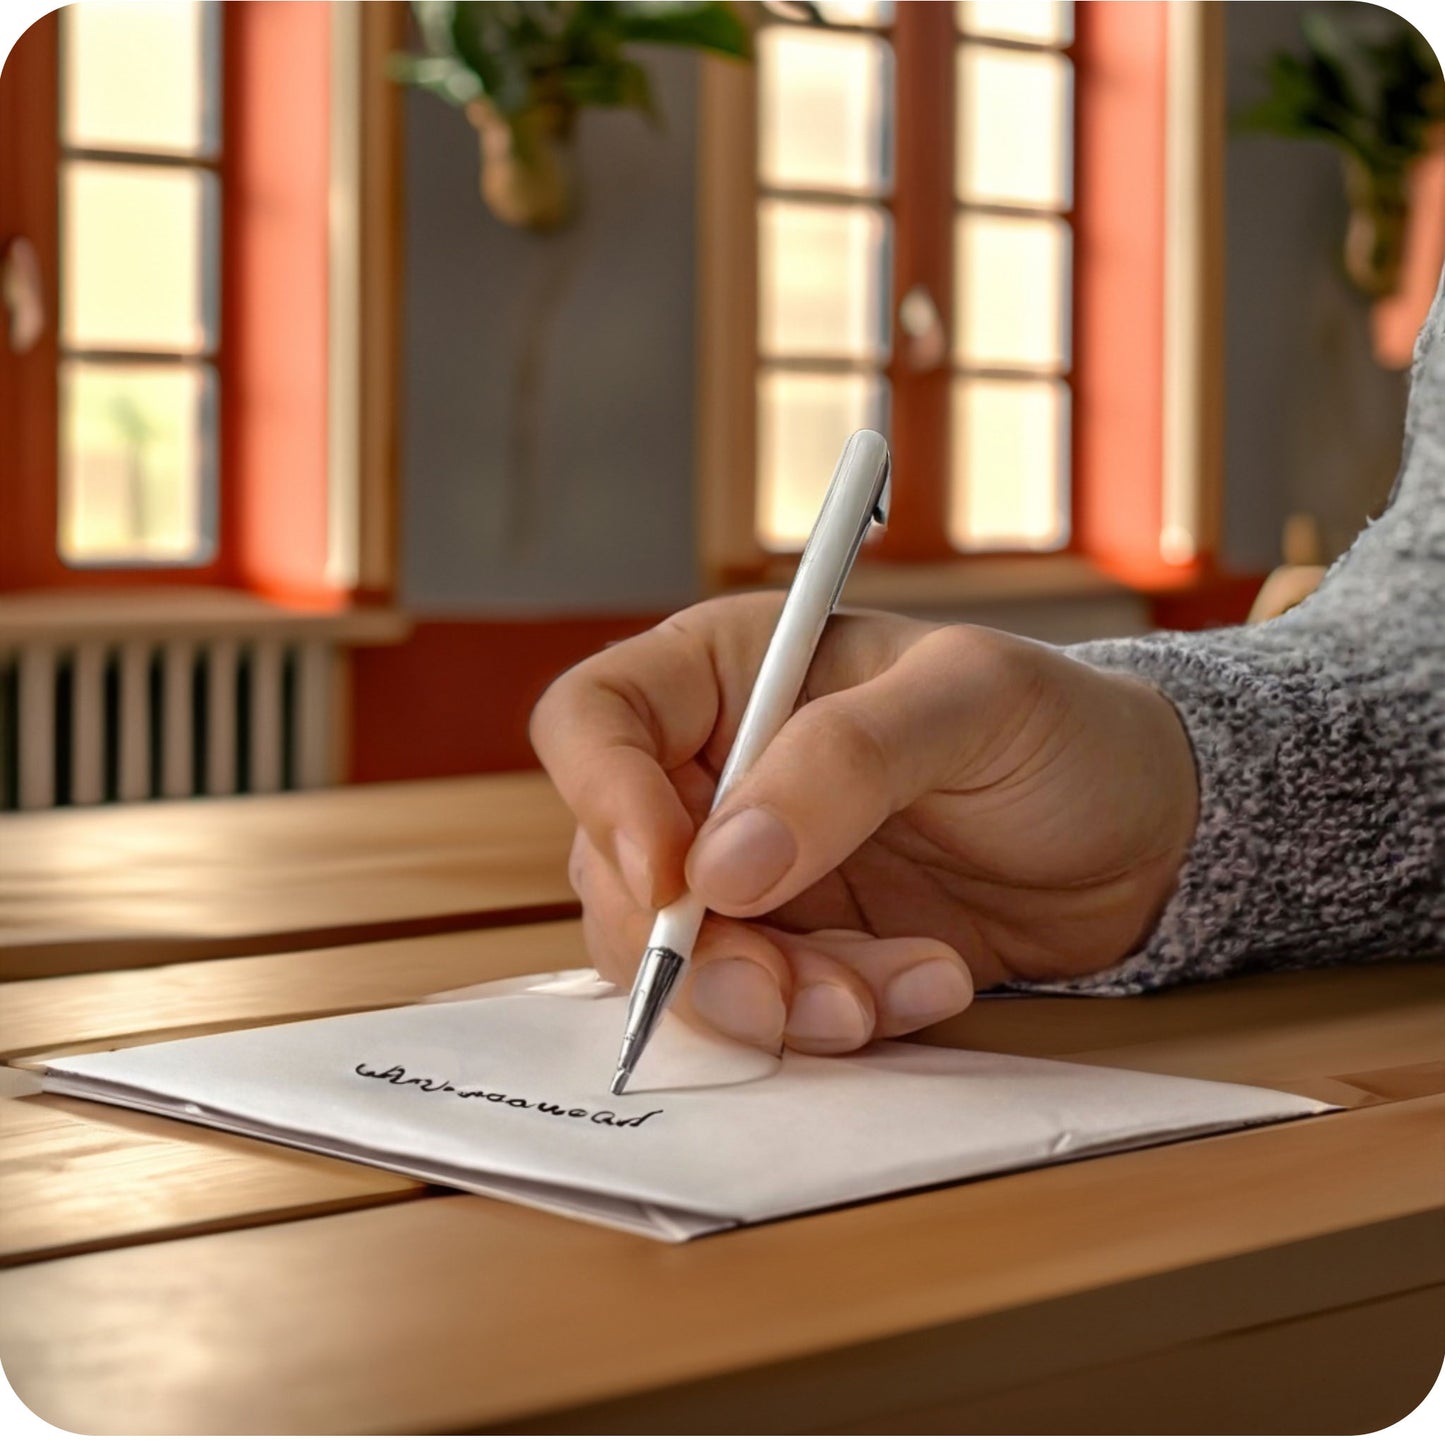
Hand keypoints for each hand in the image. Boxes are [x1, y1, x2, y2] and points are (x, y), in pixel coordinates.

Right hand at [530, 594, 1197, 1053]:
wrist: (1144, 837)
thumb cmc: (1064, 730)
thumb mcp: (975, 701)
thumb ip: (847, 759)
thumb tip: (721, 863)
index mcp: (733, 675)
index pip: (595, 722)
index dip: (604, 799)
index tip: (676, 879)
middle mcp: (719, 775)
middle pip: (619, 870)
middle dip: (699, 946)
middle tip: (795, 987)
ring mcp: (754, 874)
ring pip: (683, 960)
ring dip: (773, 997)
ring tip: (890, 990)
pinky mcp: (799, 951)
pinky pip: (763, 1007)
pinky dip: (834, 1018)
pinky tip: (931, 983)